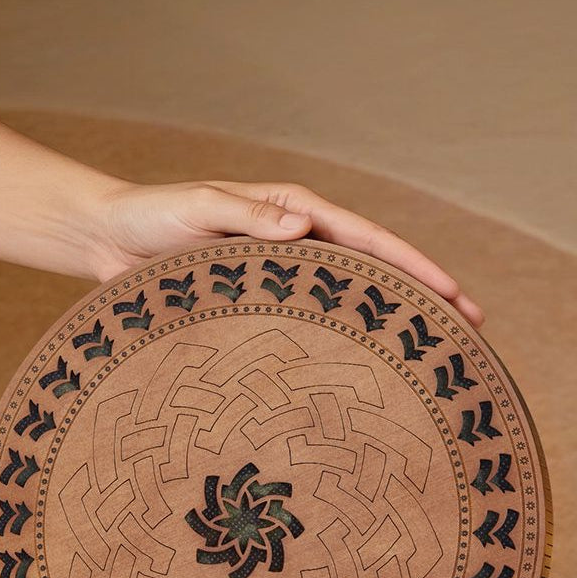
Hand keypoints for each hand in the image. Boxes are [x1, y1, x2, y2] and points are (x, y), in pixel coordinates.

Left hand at [75, 179, 484, 326]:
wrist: (107, 240)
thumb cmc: (149, 218)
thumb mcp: (196, 207)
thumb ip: (244, 214)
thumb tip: (301, 228)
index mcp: (292, 211)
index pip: (369, 239)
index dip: (416, 268)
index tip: (457, 297)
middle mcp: (295, 241)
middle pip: (373, 270)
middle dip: (422, 297)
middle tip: (470, 334)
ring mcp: (281, 274)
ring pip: (347, 299)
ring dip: (387, 323)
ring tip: (428, 358)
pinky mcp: (258, 302)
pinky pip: (310, 321)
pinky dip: (340, 340)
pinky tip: (359, 370)